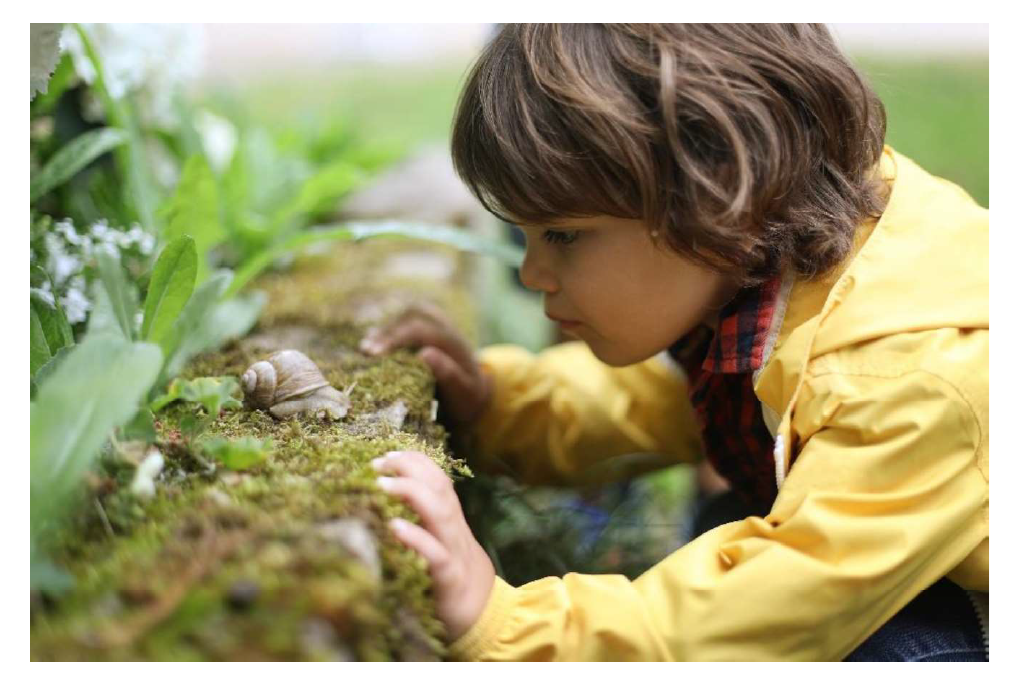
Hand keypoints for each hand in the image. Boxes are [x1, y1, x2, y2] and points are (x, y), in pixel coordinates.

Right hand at [359, 304, 492, 427]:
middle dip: (386, 332)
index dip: (394, 339)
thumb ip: (448, 373)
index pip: (419, 330)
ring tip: (365, 348)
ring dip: (385, 330)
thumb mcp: (464, 391)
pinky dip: (388, 332)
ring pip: (408, 316)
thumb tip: (425, 353)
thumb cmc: (468, 396)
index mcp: (452, 341)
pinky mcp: (428, 332)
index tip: (374, 354)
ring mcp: (437, 327)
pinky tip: (372, 343)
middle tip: (365, 351)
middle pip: (411, 316)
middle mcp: (444, 328)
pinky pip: (407, 323)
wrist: (478, 393)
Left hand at [373, 450, 495, 641]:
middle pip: (438, 486)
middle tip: (378, 464)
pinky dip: (416, 537)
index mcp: (452, 521)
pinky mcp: (450, 579)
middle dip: (409, 468)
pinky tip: (394, 527)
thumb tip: (388, 511)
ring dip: (410, 492)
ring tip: (382, 485)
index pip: (438, 479)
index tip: (387, 457)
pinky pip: (434, 554)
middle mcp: (454, 530)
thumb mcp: (442, 546)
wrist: (489, 619)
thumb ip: (425, 527)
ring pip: (439, 511)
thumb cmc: (455, 581)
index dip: (415, 462)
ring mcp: (454, 552)